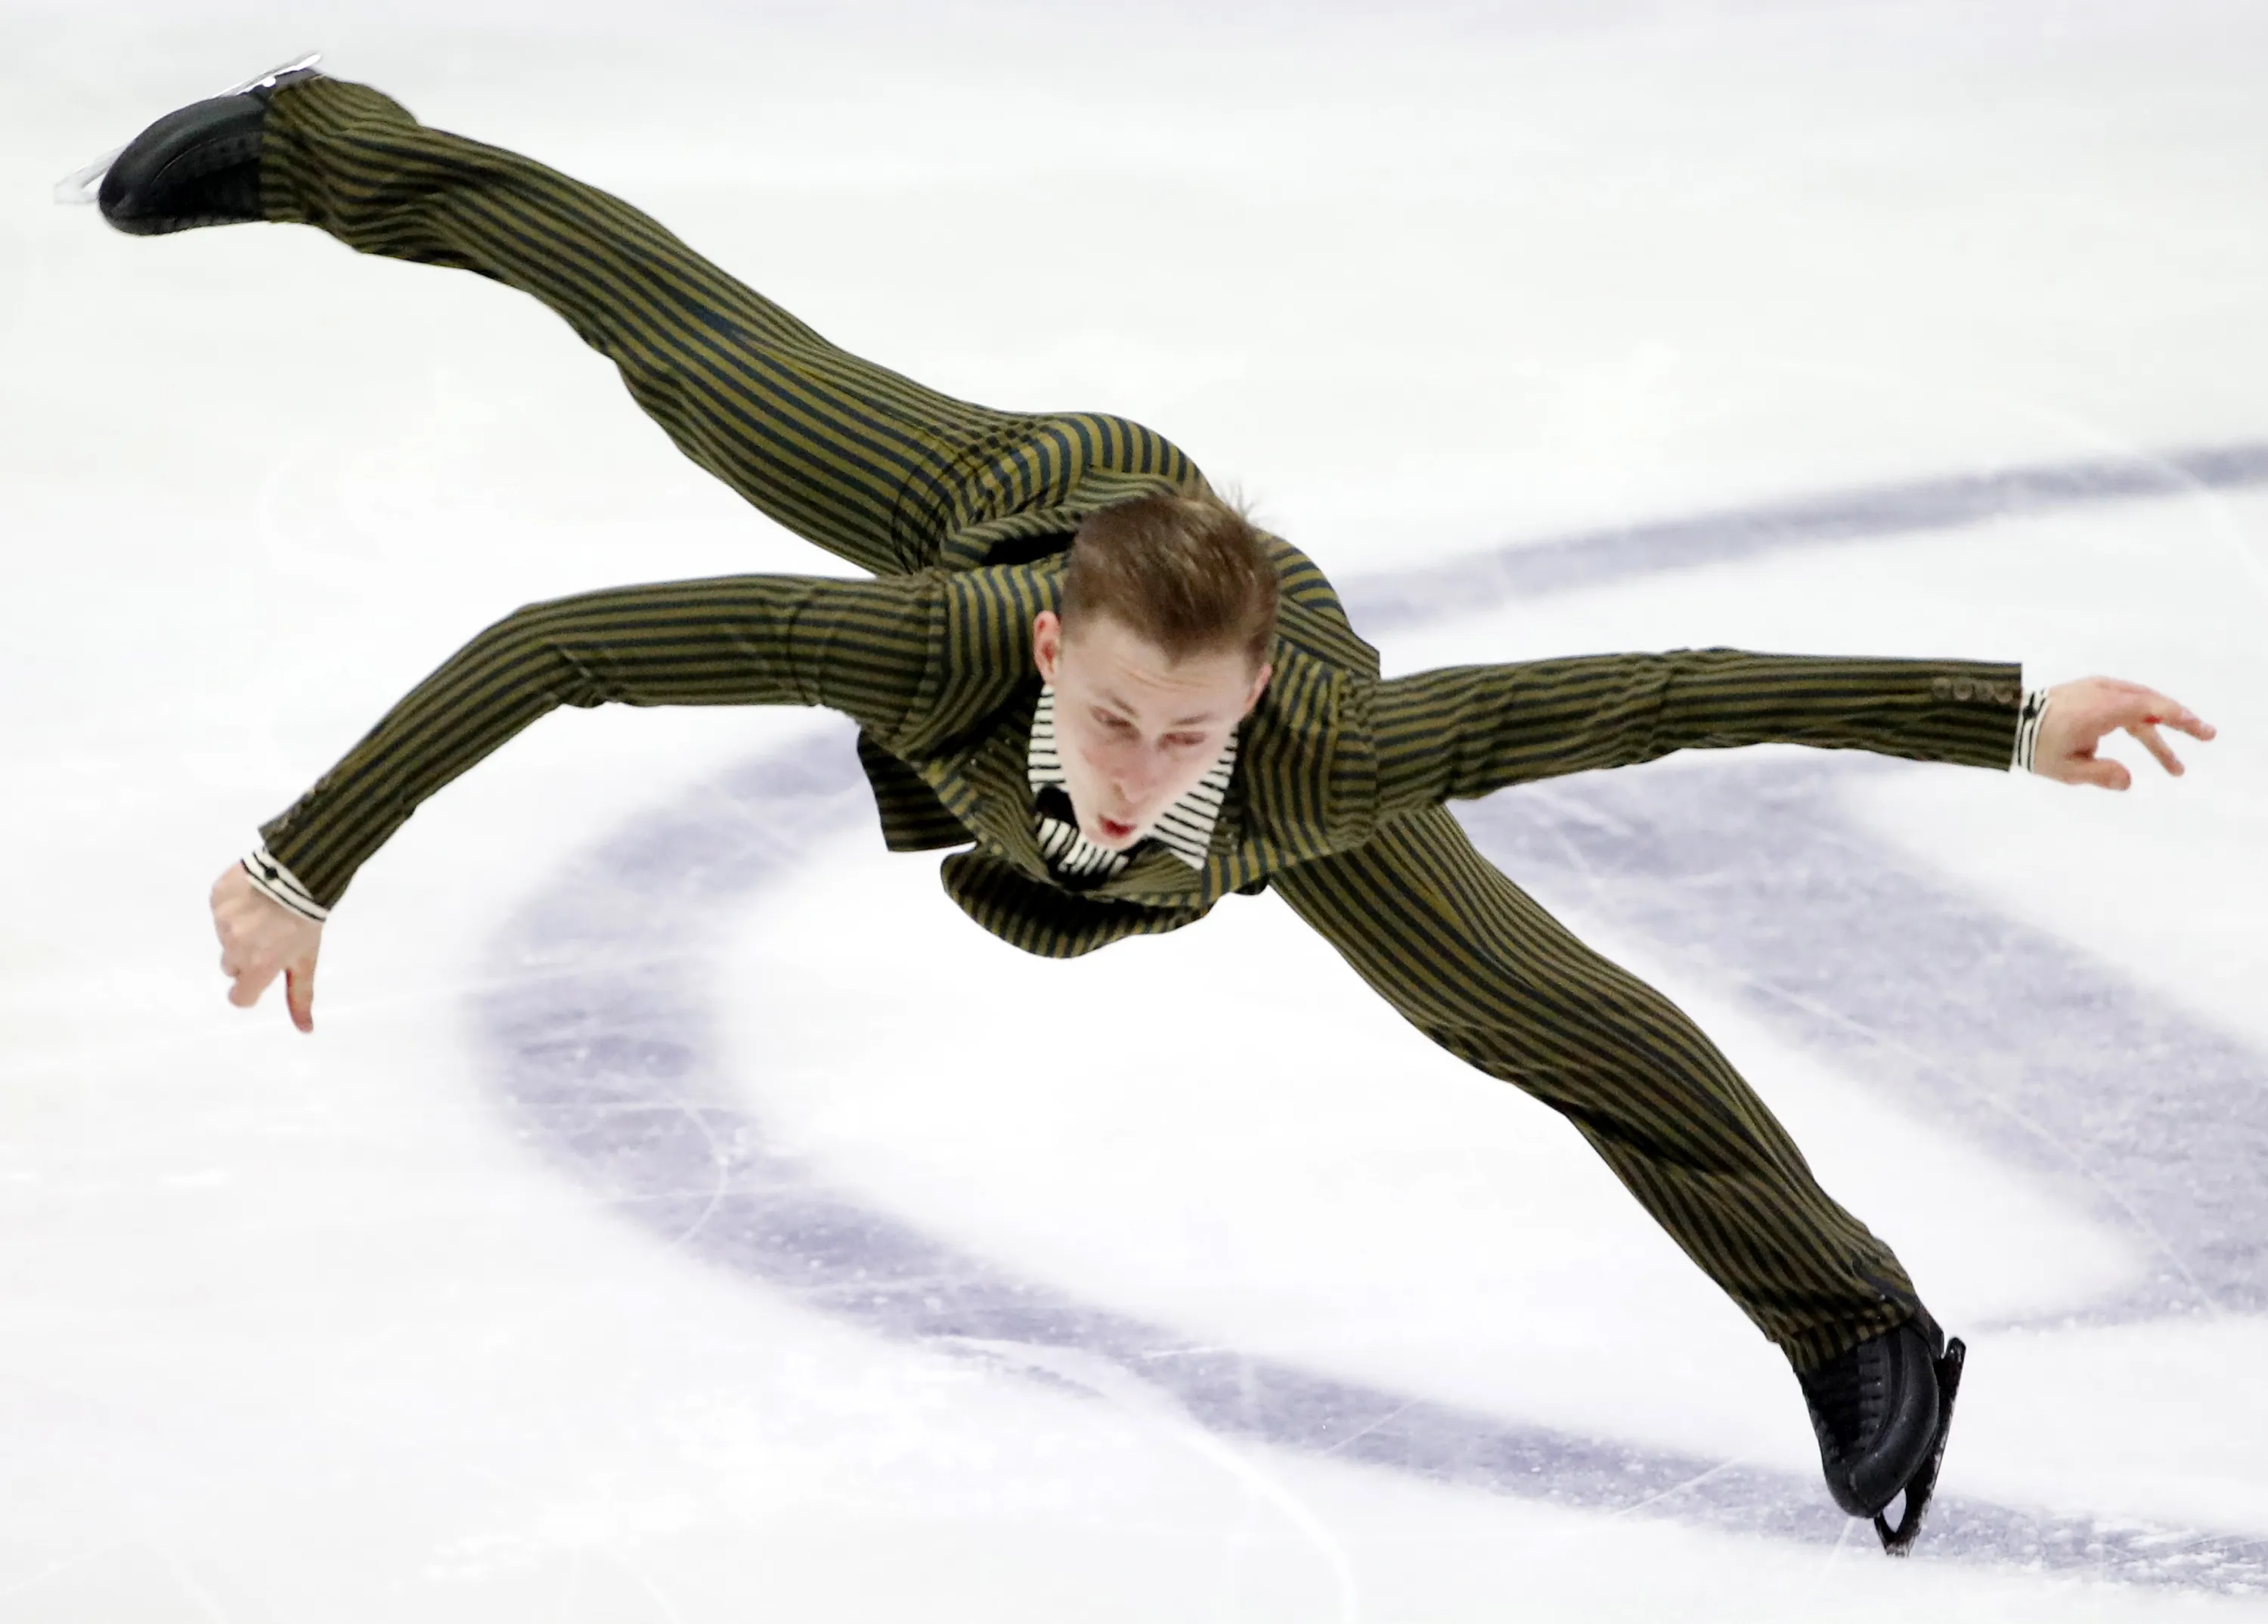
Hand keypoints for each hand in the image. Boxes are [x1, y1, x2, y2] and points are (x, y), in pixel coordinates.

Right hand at [210, 862, 323, 1031]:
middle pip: (232, 966)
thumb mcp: (307, 959)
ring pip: (224, 936)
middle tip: (270, 935)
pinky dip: (232, 906)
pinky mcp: (215, 898)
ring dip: (240, 928)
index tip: (261, 972)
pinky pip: (219, 910)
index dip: (250, 987)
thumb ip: (301, 995)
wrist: (299, 872)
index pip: (240, 996)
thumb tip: (306, 1031)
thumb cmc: (306, 920)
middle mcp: (234, 947)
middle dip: (247, 955)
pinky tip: (253, 895)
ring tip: (264, 911)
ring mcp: (221, 922)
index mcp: (257, 966)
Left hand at [2034, 677, 2215, 790]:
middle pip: (2151, 704)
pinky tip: (2151, 738)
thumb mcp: (2066, 768)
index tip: (2200, 729)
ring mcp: (2098, 688)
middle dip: (2180, 721)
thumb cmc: (2035, 745)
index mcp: (2100, 710)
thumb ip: (2100, 774)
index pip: (2148, 709)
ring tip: (2174, 766)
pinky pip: (2126, 702)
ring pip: (2140, 705)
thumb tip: (2128, 781)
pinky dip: (2143, 719)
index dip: (2177, 717)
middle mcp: (2103, 693)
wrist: (2008, 720)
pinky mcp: (2093, 690)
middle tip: (2207, 736)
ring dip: (2160, 729)